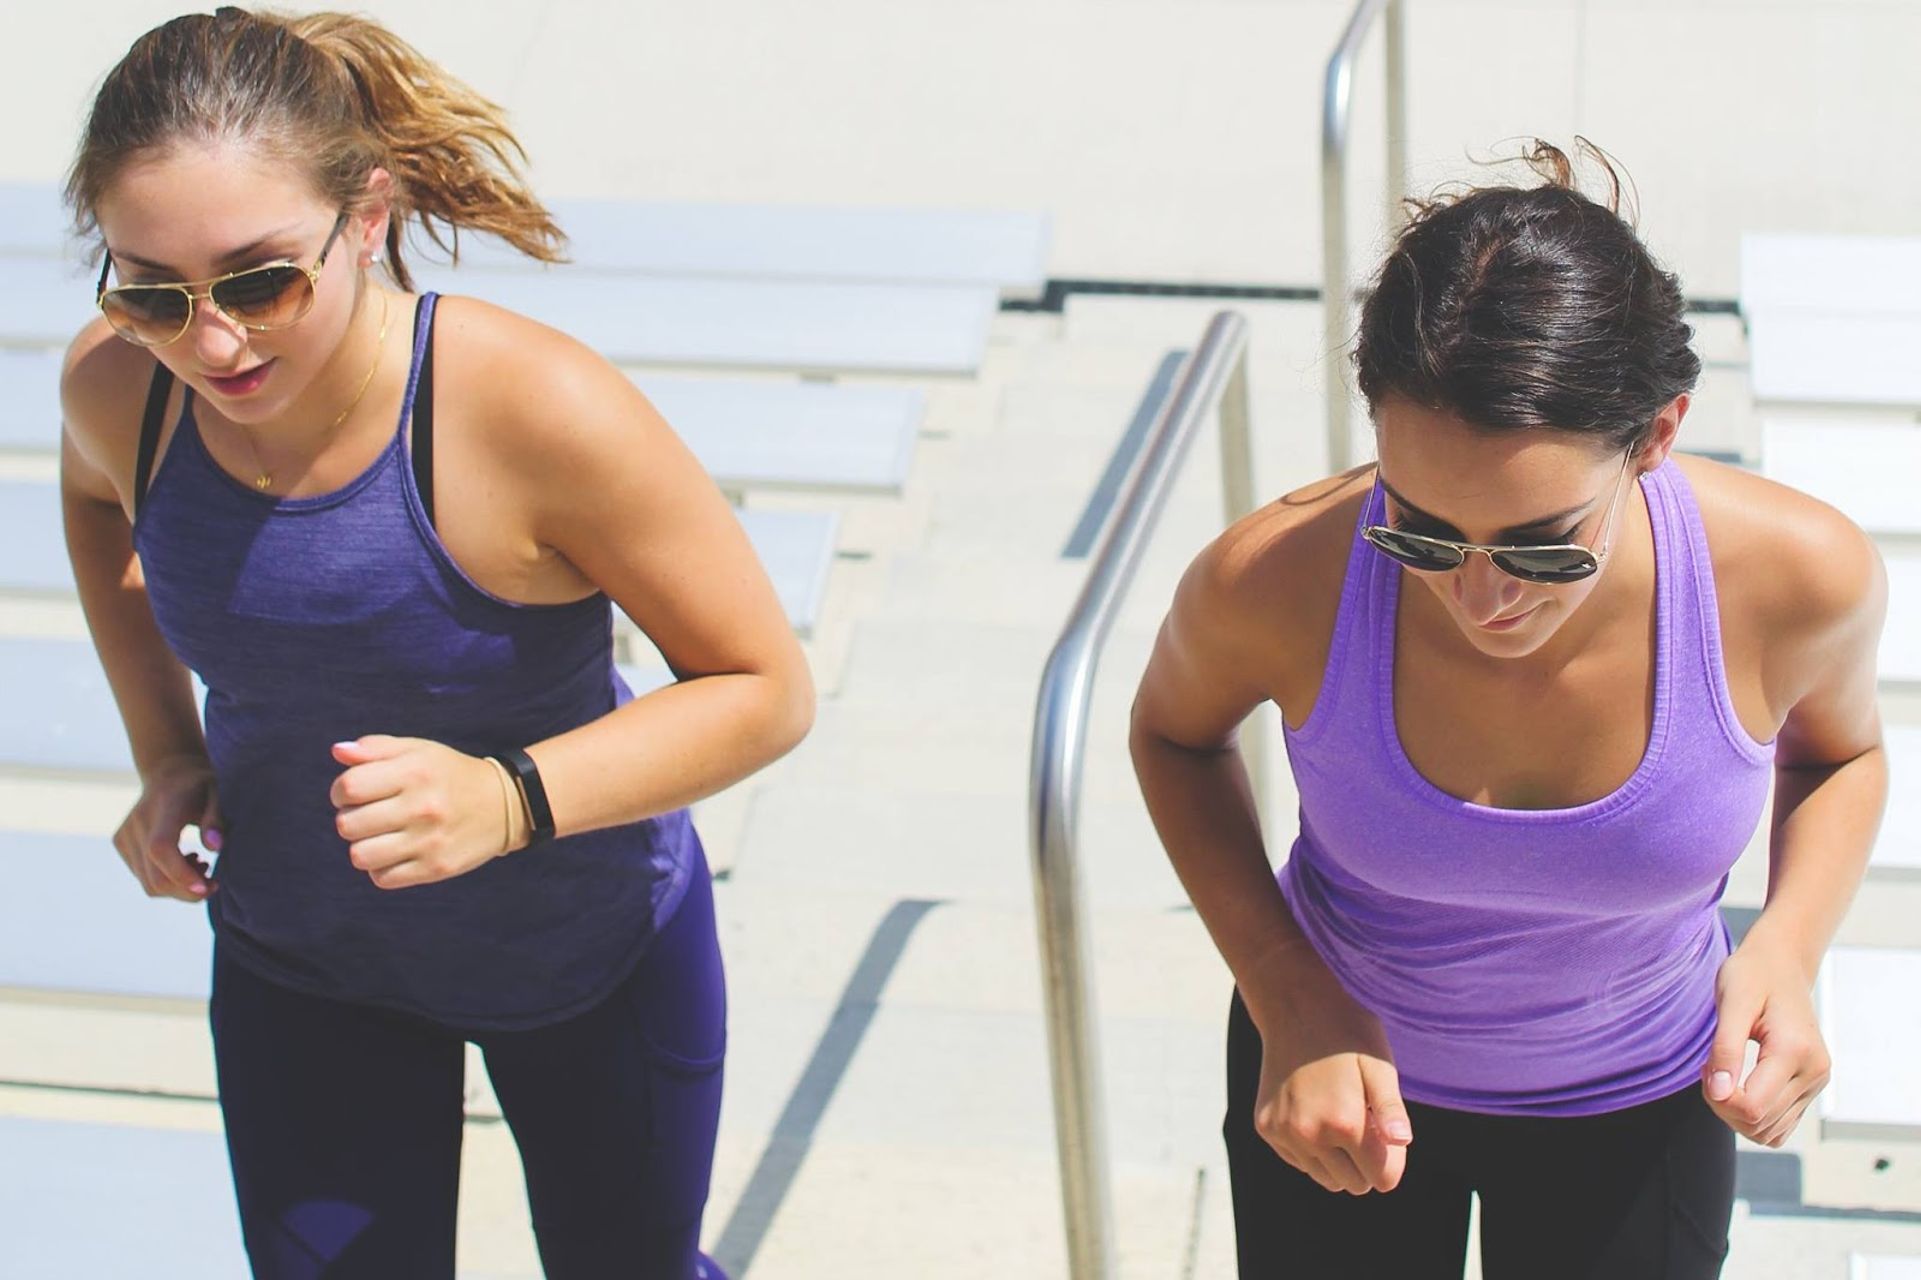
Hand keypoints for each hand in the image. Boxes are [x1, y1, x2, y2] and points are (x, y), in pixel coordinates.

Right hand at [114, 754, 221, 902]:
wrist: (169, 771)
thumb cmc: (199, 785)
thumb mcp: (217, 794)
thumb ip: (216, 819)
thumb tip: (215, 847)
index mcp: (165, 808)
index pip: (162, 849)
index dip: (182, 875)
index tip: (208, 888)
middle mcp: (139, 822)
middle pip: (155, 876)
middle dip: (187, 891)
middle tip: (213, 883)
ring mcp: (125, 834)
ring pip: (148, 883)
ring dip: (178, 887)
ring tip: (201, 864)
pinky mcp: (120, 842)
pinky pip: (142, 876)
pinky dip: (165, 879)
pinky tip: (184, 859)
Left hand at [329, 736, 522, 889]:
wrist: (504, 805)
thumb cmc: (450, 775)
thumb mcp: (419, 750)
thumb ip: (376, 748)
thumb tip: (339, 751)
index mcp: (415, 772)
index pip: (349, 788)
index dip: (340, 792)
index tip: (352, 793)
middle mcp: (422, 807)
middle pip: (348, 825)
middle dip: (350, 819)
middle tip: (369, 815)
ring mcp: (429, 841)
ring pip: (360, 856)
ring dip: (363, 846)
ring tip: (380, 836)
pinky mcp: (435, 868)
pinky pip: (382, 879)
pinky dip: (381, 868)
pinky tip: (396, 853)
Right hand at [1247, 969, 1413, 1195]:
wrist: (1294, 1005)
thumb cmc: (1346, 1032)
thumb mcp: (1380, 1065)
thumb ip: (1391, 1109)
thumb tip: (1401, 1142)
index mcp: (1345, 1124)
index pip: (1383, 1179)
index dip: (1392, 1159)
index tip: (1385, 1131)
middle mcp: (1310, 1135)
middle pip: (1355, 1184)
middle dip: (1366, 1161)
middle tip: (1363, 1118)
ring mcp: (1284, 1133)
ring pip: (1325, 1178)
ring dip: (1338, 1158)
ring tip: (1338, 1114)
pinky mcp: (1266, 1128)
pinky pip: (1299, 1161)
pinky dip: (1311, 1147)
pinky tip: (1313, 1109)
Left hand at [1703, 935, 1830, 1146]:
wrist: (1780, 965)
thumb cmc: (1752, 976)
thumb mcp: (1732, 1002)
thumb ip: (1725, 1048)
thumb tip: (1718, 1093)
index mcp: (1796, 1052)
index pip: (1753, 1108)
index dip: (1718, 1098)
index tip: (1705, 1066)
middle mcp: (1814, 1072)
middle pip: (1758, 1123)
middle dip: (1722, 1103)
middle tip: (1710, 1067)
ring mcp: (1816, 1082)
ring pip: (1769, 1132)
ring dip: (1735, 1113)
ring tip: (1724, 1072)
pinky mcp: (1810, 1087)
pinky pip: (1779, 1126)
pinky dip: (1752, 1116)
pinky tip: (1738, 1084)